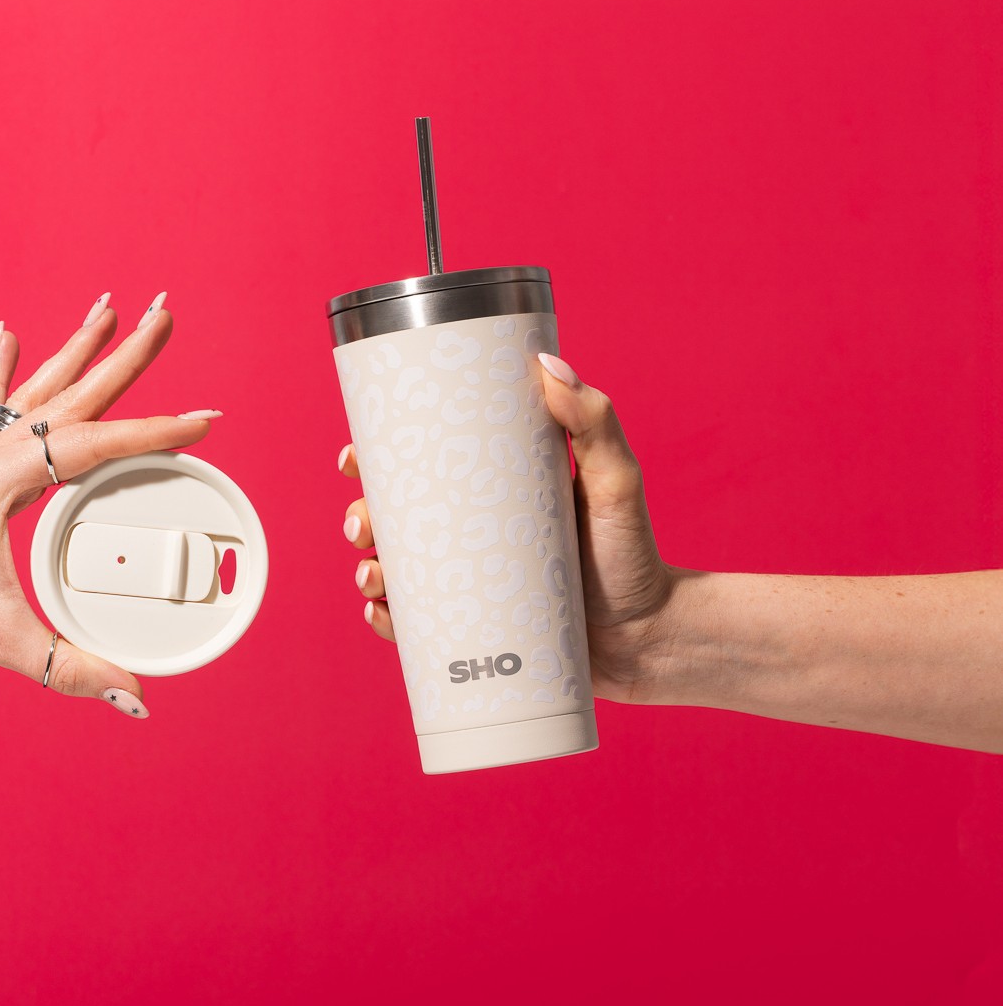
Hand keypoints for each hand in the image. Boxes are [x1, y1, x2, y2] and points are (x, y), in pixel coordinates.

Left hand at [0, 294, 216, 716]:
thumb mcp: (3, 643)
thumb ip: (74, 669)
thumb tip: (135, 696)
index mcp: (1, 482)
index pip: (95, 444)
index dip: (154, 434)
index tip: (202, 422)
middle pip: (75, 394)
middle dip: (126, 355)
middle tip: (166, 313)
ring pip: (42, 389)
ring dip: (80, 349)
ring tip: (109, 308)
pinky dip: (6, 370)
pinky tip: (8, 336)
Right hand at [339, 352, 672, 701]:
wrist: (652, 642)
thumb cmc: (635, 557)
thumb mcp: (616, 482)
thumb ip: (593, 422)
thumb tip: (548, 363)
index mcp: (493, 493)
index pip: (423, 467)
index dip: (376, 459)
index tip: (354, 456)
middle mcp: (474, 538)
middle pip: (396, 521)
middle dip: (361, 518)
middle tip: (362, 524)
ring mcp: (470, 587)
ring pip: (397, 573)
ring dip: (367, 569)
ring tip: (372, 574)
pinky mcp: (473, 633)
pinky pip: (415, 629)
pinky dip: (387, 621)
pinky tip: (380, 613)